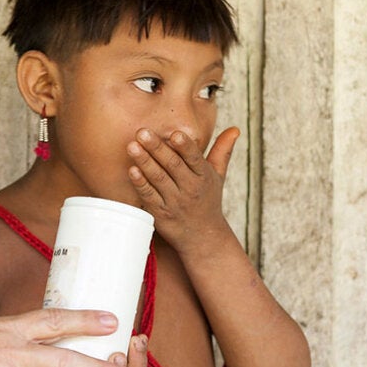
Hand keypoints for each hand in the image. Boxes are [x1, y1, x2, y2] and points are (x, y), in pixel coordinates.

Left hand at [125, 126, 239, 251]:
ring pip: (159, 179)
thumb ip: (222, 151)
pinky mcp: (160, 213)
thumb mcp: (218, 176)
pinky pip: (149, 196)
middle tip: (142, 132)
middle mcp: (190, 189)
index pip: (195, 159)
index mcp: (204, 177)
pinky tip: (131, 171)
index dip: (185, 147)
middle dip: (157, 148)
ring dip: (145, 162)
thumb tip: (235, 128)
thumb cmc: (208, 200)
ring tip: (132, 146)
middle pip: (173, 166)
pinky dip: (140, 184)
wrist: (203, 238)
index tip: (175, 134)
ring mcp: (175, 202)